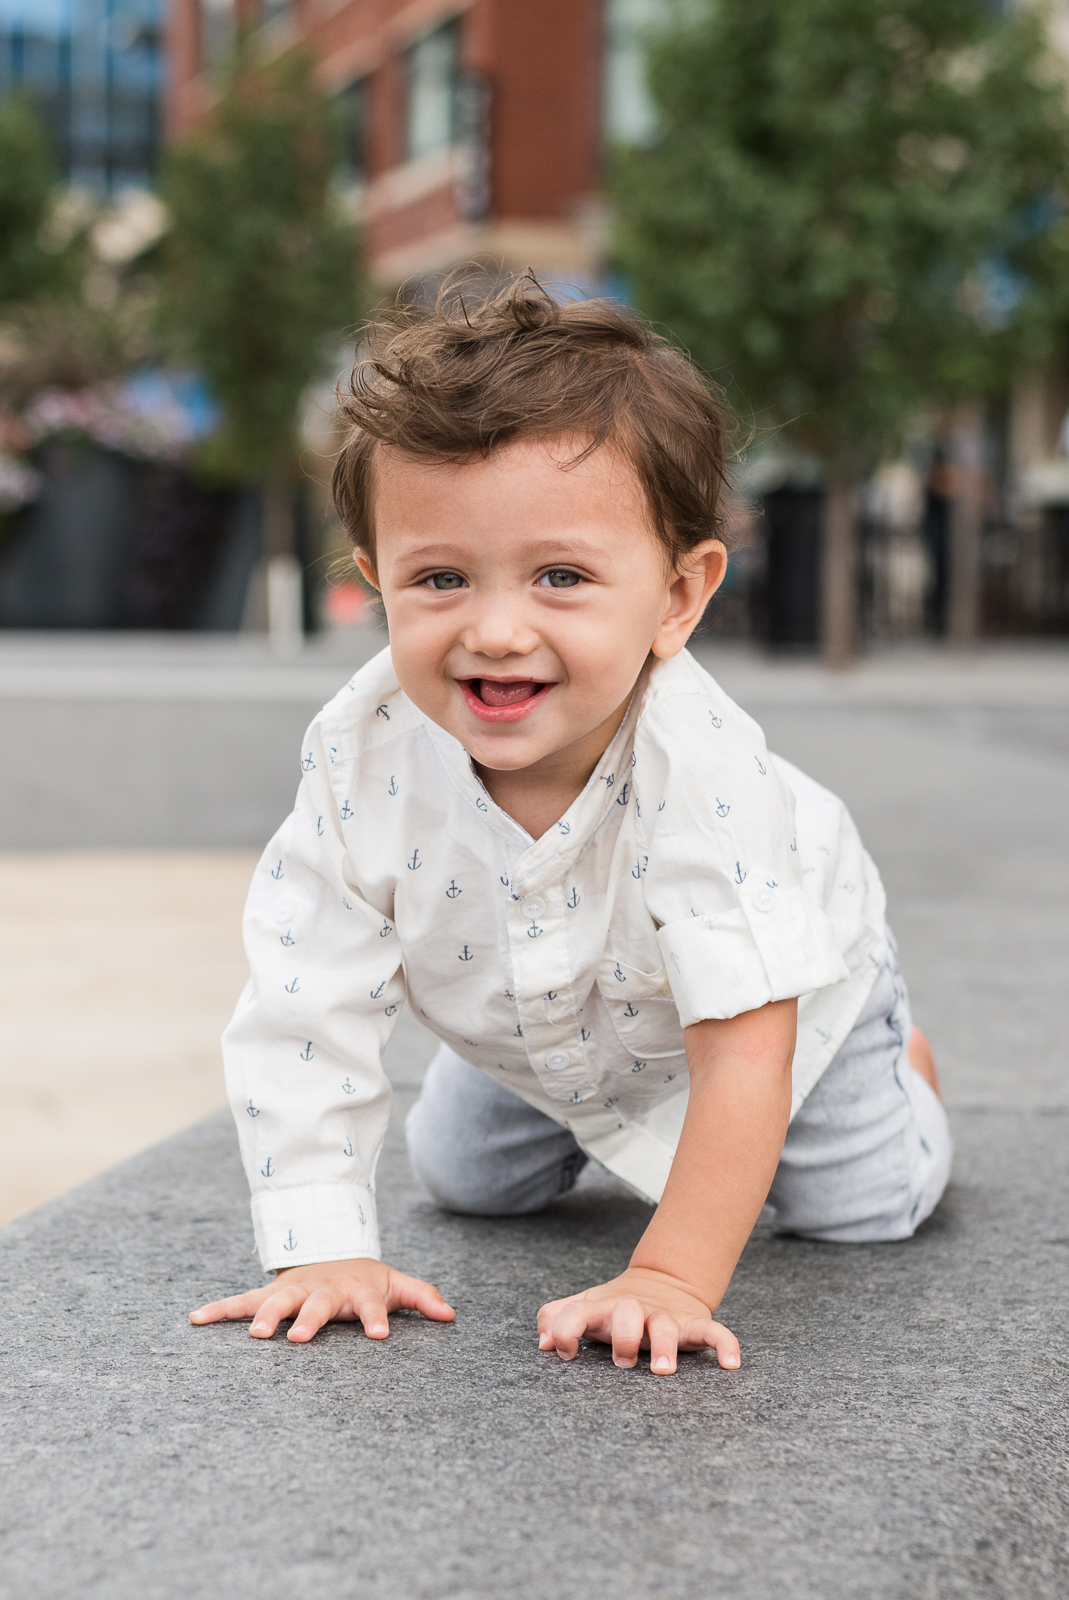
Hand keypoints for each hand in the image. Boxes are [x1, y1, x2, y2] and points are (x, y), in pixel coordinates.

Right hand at [189, 1257, 454, 1343]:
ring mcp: (294, 1290)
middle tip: (297, 1338)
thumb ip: (422, 1297)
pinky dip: (219, 1309)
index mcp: (357, 1290)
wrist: (332, 1253)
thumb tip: (451, 1314)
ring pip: (277, 1301)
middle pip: (316, 1304)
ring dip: (265, 1316)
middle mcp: (323, 1289)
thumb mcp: (397, 1284)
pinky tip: (195, 1319)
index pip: (372, 1305)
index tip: (380, 1337)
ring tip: (255, 1336)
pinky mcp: (269, 1295)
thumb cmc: (367, 1279)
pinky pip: (241, 1302)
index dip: (378, 1319)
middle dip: (308, 1319)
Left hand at [537, 1266, 739, 1374]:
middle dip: (623, 1336)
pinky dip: (725, 1344)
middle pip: (626, 1313)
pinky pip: (714, 1331)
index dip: (566, 1329)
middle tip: (622, 1362)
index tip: (564, 1353)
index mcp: (602, 1307)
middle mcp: (632, 1310)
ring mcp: (664, 1317)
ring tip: (663, 1372)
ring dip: (665, 1346)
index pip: (577, 1311)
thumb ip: (555, 1318)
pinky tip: (731, 1364)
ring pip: (665, 1327)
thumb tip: (542, 1342)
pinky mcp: (692, 1324)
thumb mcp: (584, 1307)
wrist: (662, 1280)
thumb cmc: (613, 1307)